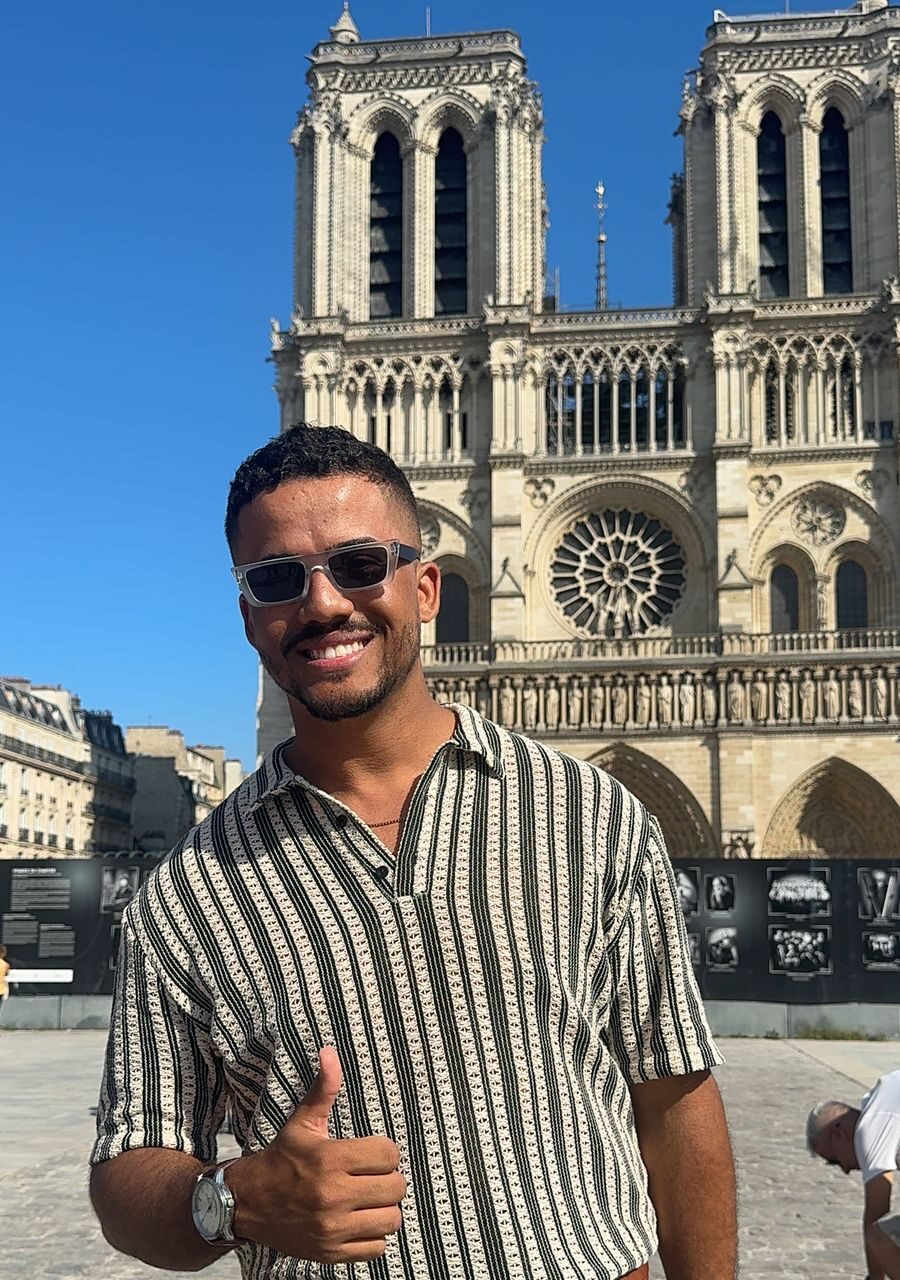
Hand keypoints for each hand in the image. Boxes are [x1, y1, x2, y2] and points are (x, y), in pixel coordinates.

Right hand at [229, 1046, 406, 1263]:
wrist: (246, 1204)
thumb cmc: (281, 1159)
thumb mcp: (301, 1123)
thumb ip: (323, 1089)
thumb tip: (329, 1052)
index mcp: (329, 1160)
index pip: (389, 1155)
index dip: (384, 1152)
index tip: (371, 1154)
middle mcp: (332, 1196)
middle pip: (395, 1188)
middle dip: (388, 1179)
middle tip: (371, 1177)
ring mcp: (332, 1229)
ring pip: (391, 1220)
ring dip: (384, 1208)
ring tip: (369, 1199)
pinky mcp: (331, 1253)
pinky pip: (377, 1248)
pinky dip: (373, 1236)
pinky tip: (359, 1221)